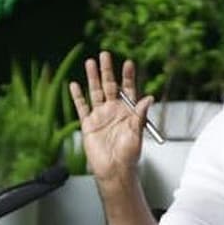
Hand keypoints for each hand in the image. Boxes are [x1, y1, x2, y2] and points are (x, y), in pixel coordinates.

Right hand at [69, 51, 153, 183]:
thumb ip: (140, 115)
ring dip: (92, 77)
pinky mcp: (88, 125)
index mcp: (128, 112)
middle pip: (110, 86)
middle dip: (107, 70)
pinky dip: (77, 96)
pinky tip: (74, 84)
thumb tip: (149, 98)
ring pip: (95, 92)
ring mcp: (100, 116)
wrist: (114, 170)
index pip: (128, 89)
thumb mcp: (137, 134)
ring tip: (90, 62)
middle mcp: (114, 111)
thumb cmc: (129, 155)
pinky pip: (81, 107)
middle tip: (105, 54)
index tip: (128, 63)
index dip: (128, 76)